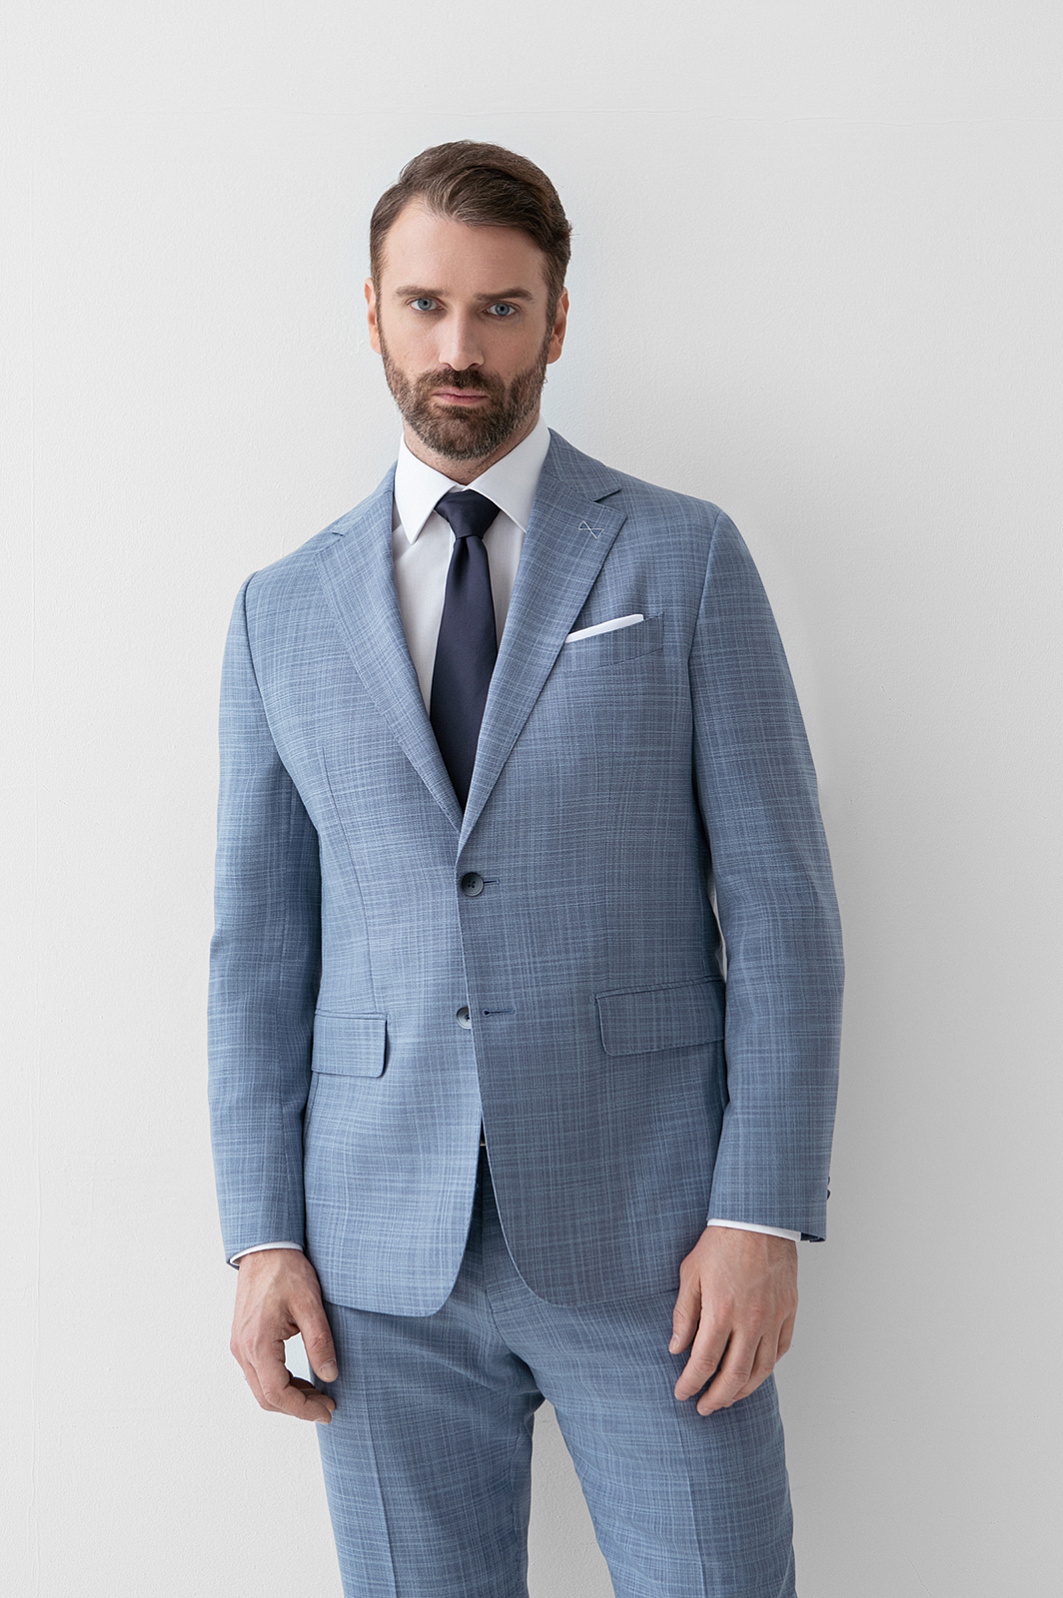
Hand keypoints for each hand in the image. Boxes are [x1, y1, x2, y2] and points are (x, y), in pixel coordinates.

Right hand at [230, 1249, 337, 1423]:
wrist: (265, 1247)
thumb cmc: (286, 1270)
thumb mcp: (310, 1303)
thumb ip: (320, 1341)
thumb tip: (331, 1375)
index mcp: (258, 1343)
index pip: (277, 1393)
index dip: (303, 1409)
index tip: (327, 1411)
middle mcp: (243, 1348)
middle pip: (266, 1397)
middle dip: (297, 1408)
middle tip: (327, 1406)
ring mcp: (240, 1344)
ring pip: (261, 1387)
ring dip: (289, 1396)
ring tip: (319, 1394)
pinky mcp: (243, 1339)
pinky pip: (259, 1373)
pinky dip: (280, 1383)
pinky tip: (302, 1379)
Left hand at [670, 1227, 797, 1415]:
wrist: (758, 1219)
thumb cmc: (721, 1242)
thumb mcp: (690, 1274)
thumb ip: (684, 1314)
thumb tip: (676, 1349)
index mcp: (721, 1312)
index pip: (703, 1363)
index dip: (690, 1384)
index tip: (682, 1394)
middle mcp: (750, 1321)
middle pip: (734, 1377)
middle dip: (717, 1398)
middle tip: (704, 1408)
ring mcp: (773, 1319)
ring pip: (761, 1371)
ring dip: (743, 1391)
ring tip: (728, 1398)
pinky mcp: (789, 1312)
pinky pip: (780, 1351)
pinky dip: (767, 1368)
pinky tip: (754, 1373)